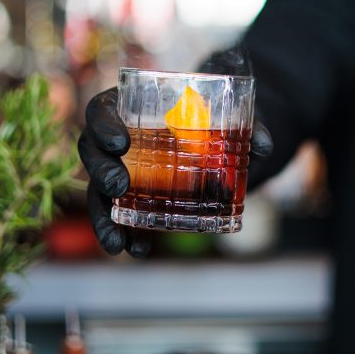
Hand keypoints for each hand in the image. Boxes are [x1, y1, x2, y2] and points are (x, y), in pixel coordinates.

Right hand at [79, 56, 273, 255]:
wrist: (221, 135)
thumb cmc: (215, 114)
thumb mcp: (233, 114)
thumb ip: (250, 125)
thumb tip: (263, 146)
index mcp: (129, 104)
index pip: (100, 109)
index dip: (103, 124)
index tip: (121, 142)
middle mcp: (116, 136)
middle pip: (91, 151)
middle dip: (100, 172)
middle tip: (120, 186)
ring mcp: (120, 168)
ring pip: (99, 191)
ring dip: (103, 218)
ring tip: (118, 242)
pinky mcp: (131, 197)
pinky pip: (119, 215)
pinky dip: (124, 234)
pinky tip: (136, 249)